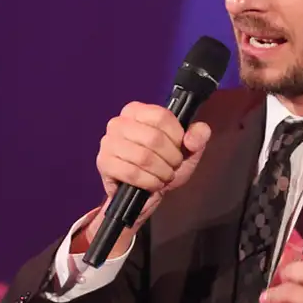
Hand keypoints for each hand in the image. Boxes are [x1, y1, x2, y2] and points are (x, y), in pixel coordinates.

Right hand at [92, 102, 211, 231]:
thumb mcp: (188, 148)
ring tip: (163, 175)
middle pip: (154, 138)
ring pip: (143, 157)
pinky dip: (149, 182)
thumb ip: (198, 136)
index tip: (178, 147)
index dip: (176, 136)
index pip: (162, 116)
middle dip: (171, 158)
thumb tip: (191, 139)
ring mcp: (108, 143)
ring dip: (161, 172)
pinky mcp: (104, 163)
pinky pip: (131, 173)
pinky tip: (152, 184)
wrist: (146, 191)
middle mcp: (119, 122)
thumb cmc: (164, 163)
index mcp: (137, 111)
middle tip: (172, 166)